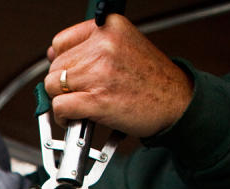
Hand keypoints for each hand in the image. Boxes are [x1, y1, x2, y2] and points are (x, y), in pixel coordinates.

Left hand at [44, 14, 192, 137]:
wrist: (177, 102)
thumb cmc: (152, 78)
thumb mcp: (124, 46)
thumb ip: (90, 46)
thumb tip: (52, 53)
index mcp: (109, 28)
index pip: (60, 42)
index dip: (62, 62)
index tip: (73, 74)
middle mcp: (103, 46)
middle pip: (55, 66)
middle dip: (62, 84)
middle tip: (82, 93)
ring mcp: (99, 73)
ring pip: (53, 86)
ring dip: (61, 100)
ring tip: (80, 105)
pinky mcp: (97, 100)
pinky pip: (60, 107)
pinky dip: (62, 117)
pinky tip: (75, 118)